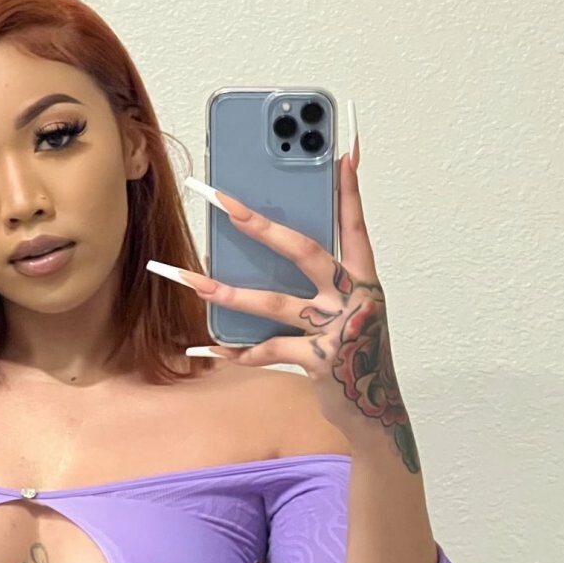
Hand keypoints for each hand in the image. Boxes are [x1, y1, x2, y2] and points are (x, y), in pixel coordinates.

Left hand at [154, 124, 419, 472]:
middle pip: (302, 249)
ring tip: (190, 280)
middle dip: (257, 222)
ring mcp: (339, 328)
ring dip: (226, 292)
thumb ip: (321, 283)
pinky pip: (267, 350)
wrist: (373, 410)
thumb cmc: (352, 353)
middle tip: (221, 198)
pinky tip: (203, 347)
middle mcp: (355, 298)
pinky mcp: (321, 359)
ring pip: (273, 303)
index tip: (342, 152)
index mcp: (364, 278)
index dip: (348, 191)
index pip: (354, 225)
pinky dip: (234, 351)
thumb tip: (271, 249)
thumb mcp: (346, 311)